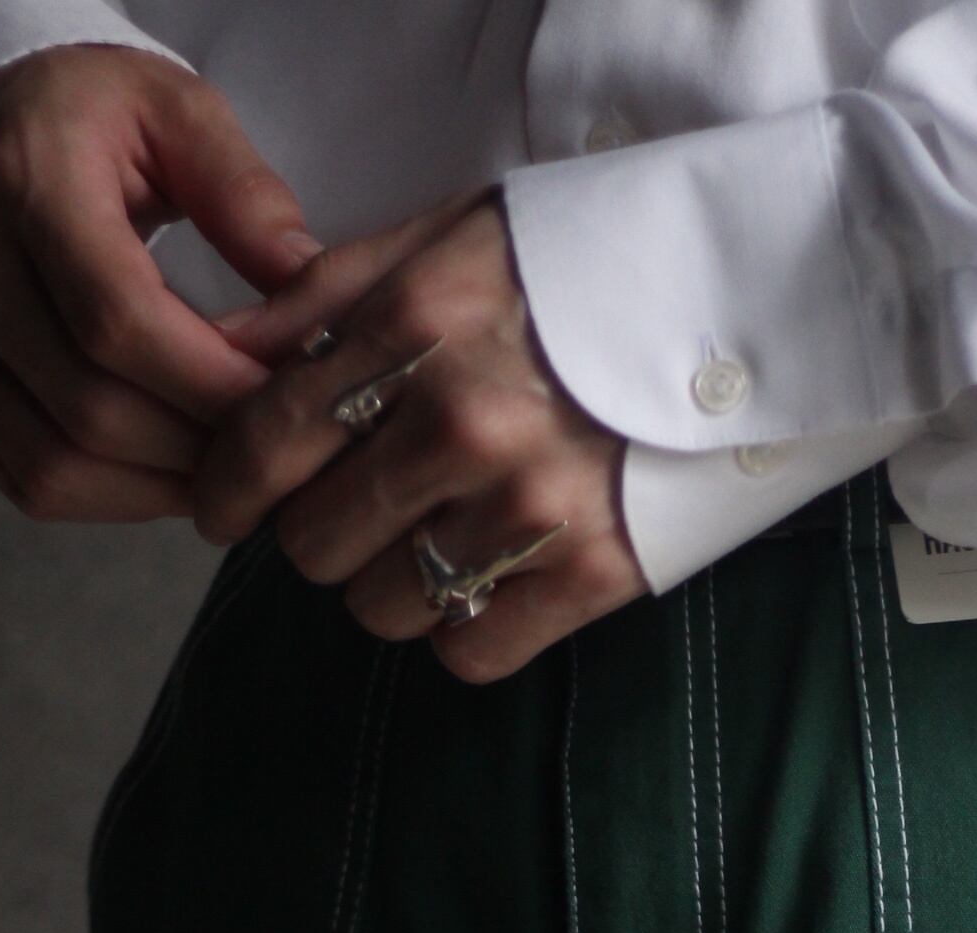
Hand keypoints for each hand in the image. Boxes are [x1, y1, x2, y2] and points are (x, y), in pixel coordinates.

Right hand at [0, 46, 319, 522]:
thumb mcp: (172, 109)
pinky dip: (113, 496)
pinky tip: (168, 471)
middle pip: (94, 412)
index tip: (286, 402)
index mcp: (20, 183)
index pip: (119, 323)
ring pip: (59, 466)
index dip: (213, 385)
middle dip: (201, 447)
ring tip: (229, 467)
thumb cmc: (85, 115)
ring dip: (161, 487)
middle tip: (273, 447)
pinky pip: (29, 480)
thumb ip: (243, 193)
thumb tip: (312, 290)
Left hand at [198, 201, 643, 682]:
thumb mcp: (458, 234)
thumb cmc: (593, 264)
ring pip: (382, 607)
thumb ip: (334, 293)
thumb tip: (219, 348)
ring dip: (392, 585)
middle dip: (321, 531)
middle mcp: (463, 420)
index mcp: (417, 324)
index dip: (228, 485)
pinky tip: (491, 582)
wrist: (757, 302)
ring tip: (438, 539)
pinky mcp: (594, 574)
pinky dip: (465, 632)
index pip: (265, 441)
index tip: (226, 504)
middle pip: (313, 542)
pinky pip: (468, 654)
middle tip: (362, 510)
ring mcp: (531, 505)